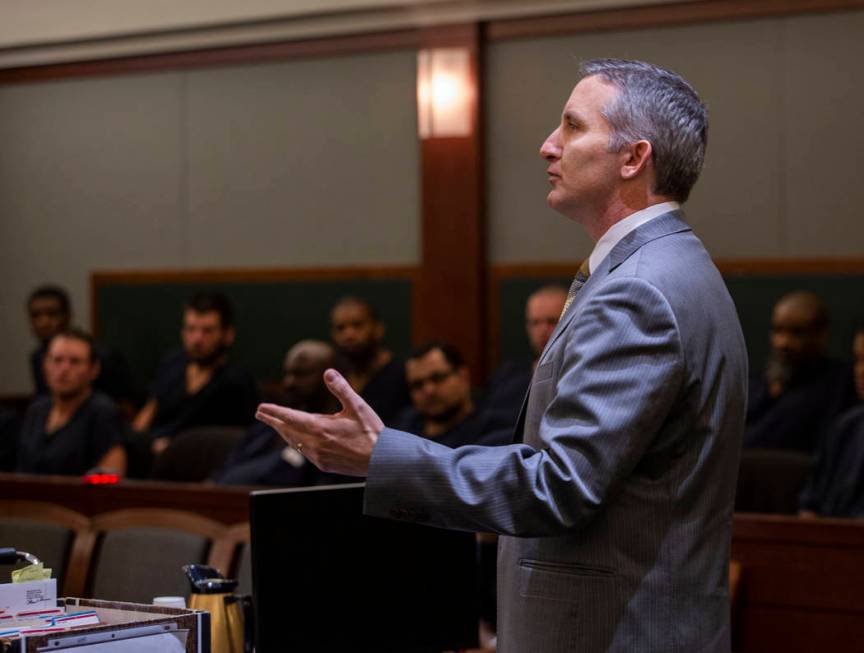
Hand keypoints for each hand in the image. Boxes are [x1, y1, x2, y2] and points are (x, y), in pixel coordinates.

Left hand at [256, 369, 383, 476]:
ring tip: (277, 425)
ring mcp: (318, 456)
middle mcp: (315, 443)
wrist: (381, 461)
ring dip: (284, 433)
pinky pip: (304, 452)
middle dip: (273, 421)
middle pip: (287, 431)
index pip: (290, 417)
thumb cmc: (371, 432)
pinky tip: (298, 441)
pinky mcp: (324, 465)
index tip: (261, 408)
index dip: (274, 412)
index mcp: (320, 427)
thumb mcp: (358, 406)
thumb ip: (341, 388)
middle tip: (261, 414)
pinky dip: (296, 443)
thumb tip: (328, 372)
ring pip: (294, 443)